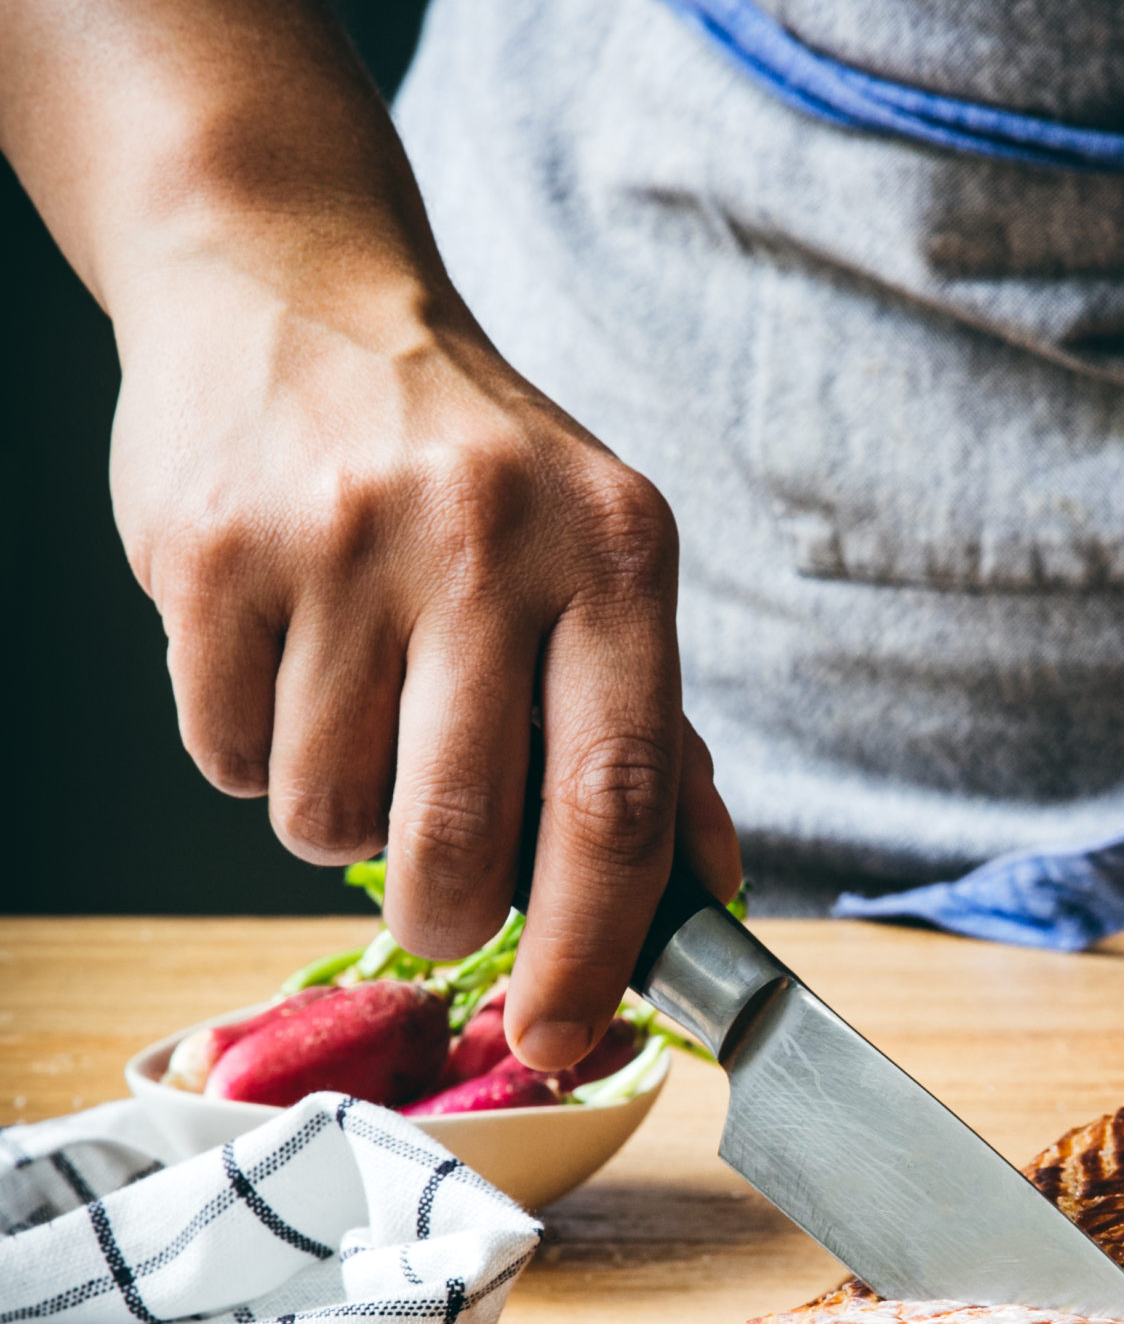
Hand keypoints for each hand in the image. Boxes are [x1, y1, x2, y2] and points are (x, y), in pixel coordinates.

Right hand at [110, 238, 738, 1069]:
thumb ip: (657, 734)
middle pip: (459, 840)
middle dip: (447, 918)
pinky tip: (279, 659)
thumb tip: (712, 892)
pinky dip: (249, 749)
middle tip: (441, 903)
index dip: (593, 949)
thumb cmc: (467, 457)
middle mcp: (483, 536)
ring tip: (353, 714)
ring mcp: (338, 538)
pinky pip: (227, 753)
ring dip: (337, 817)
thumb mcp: (597, 559)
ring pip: (325, 816)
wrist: (294, 285)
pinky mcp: (211, 547)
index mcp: (612, 553)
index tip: (564, 1038)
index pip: (615, 800)